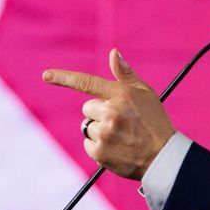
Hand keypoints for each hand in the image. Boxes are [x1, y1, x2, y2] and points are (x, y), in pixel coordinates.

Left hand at [42, 49, 175, 178]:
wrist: (163, 157)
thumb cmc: (155, 122)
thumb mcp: (146, 94)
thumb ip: (126, 74)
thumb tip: (113, 53)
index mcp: (121, 95)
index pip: (87, 83)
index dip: (64, 78)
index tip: (46, 75)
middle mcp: (111, 112)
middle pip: (88, 108)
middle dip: (99, 113)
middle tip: (120, 121)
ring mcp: (104, 133)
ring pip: (87, 126)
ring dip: (99, 130)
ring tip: (120, 136)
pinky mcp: (100, 152)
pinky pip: (88, 143)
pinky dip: (98, 146)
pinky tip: (116, 147)